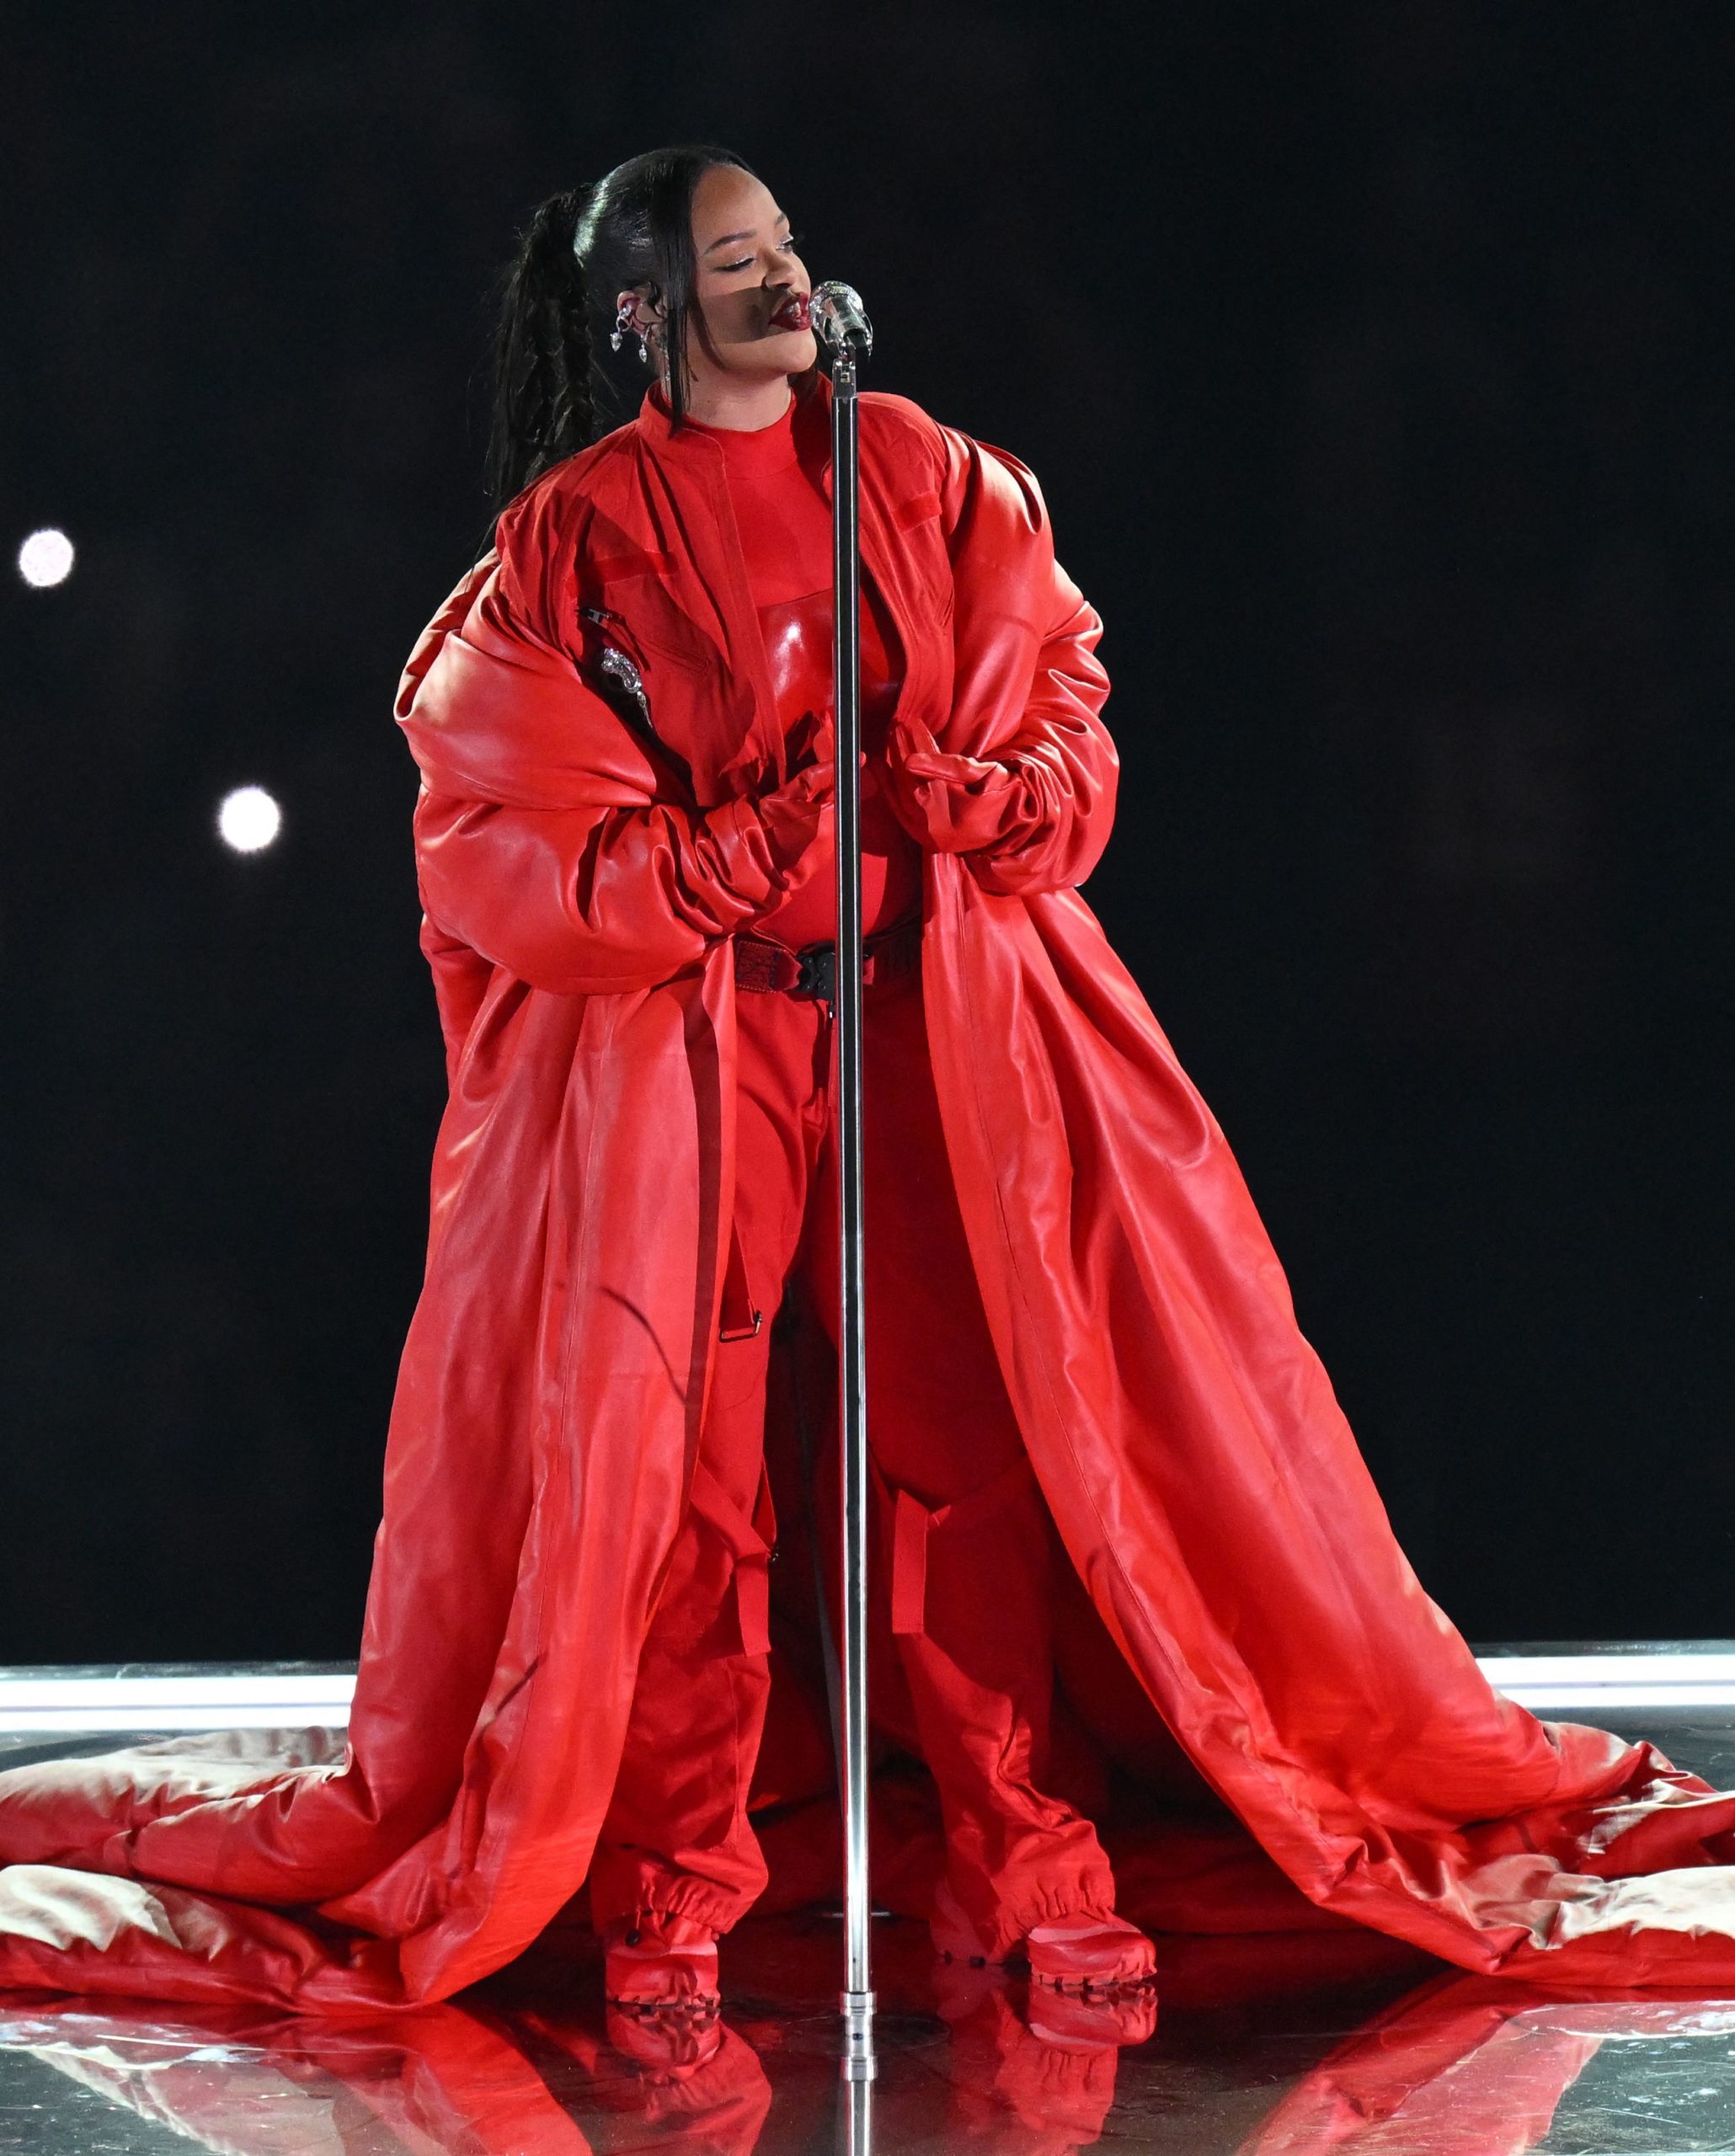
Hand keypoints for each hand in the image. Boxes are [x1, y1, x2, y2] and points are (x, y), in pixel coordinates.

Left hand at [881, 714, 1019, 851]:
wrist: (1017, 823)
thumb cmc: (1004, 793)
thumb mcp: (983, 773)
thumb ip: (948, 766)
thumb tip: (910, 761)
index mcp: (951, 814)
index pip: (925, 774)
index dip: (917, 746)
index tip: (913, 723)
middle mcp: (935, 830)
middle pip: (907, 787)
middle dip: (900, 753)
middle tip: (897, 727)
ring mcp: (928, 837)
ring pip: (899, 799)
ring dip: (890, 769)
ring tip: (889, 741)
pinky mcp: (925, 839)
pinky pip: (899, 812)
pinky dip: (889, 789)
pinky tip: (882, 768)